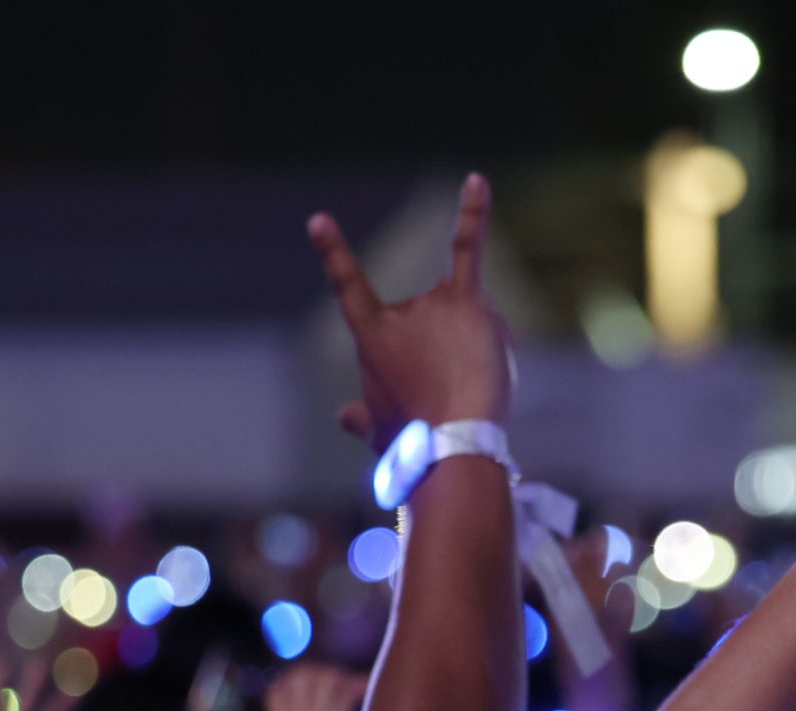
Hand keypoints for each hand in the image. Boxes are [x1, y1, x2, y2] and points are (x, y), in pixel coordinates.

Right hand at [311, 173, 511, 442]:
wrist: (450, 439)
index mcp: (370, 336)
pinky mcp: (468, 301)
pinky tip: (474, 180)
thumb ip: (362, 420)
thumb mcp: (380, 434)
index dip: (334, 254)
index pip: (347, 287)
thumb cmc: (414, 445)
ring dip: (472, 346)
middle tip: (447, 398)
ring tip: (469, 384)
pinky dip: (471, 212)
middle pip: (430, 320)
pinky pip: (467, 248)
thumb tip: (345, 416)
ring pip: (462, 313)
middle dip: (446, 356)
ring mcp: (434, 302)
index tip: (320, 221)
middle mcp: (400, 311)